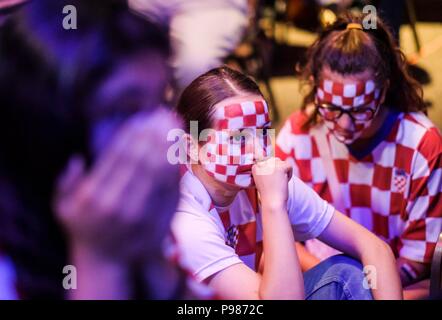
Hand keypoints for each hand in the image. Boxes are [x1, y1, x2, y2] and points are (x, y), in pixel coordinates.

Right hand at [54, 109, 180, 262]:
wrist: (107, 262)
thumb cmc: (83, 230)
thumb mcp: (62, 209)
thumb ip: (65, 184)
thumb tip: (77, 159)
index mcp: (93, 196)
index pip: (116, 157)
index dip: (132, 134)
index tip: (142, 118)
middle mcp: (117, 204)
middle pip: (140, 160)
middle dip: (153, 133)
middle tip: (163, 114)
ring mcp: (140, 214)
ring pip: (158, 172)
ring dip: (168, 145)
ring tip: (174, 125)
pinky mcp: (157, 220)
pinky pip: (169, 190)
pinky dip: (175, 167)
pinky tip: (177, 150)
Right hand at [252, 157, 291, 210]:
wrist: (272, 202)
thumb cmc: (267, 194)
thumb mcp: (260, 181)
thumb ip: (263, 171)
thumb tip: (274, 161)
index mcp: (255, 168)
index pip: (264, 160)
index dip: (270, 169)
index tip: (271, 179)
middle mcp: (262, 164)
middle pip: (273, 160)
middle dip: (277, 168)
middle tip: (276, 180)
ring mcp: (271, 165)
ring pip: (281, 162)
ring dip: (283, 170)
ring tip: (280, 181)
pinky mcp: (280, 168)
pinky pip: (288, 165)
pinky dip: (289, 173)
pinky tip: (285, 180)